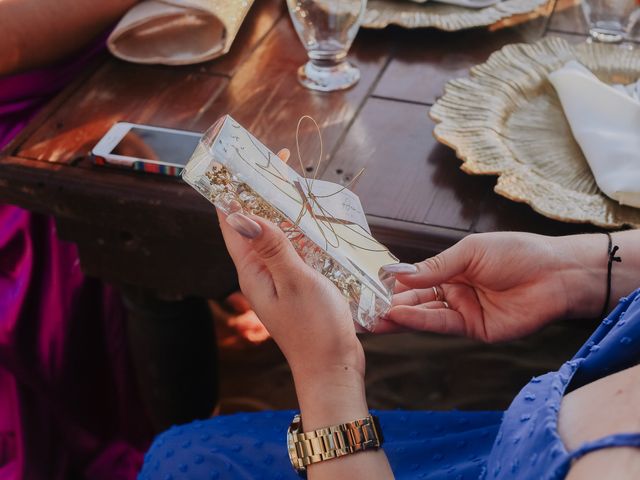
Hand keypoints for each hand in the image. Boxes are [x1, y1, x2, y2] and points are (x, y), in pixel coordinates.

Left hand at [217, 179, 363, 378]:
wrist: (333, 367)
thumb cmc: (315, 329)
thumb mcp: (295, 282)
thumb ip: (272, 247)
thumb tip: (239, 214)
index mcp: (252, 271)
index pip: (232, 223)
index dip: (232, 191)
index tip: (242, 162)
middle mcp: (261, 272)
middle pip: (254, 224)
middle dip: (262, 193)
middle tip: (278, 164)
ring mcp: (280, 278)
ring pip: (276, 235)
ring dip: (283, 209)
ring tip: (295, 182)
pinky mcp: (299, 283)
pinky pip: (295, 248)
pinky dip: (301, 229)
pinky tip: (314, 218)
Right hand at [385, 232, 605, 342]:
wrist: (556, 273)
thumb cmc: (516, 253)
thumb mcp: (469, 252)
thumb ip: (434, 267)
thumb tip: (396, 272)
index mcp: (451, 270)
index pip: (414, 280)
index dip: (391, 284)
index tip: (366, 287)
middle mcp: (453, 292)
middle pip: (414, 301)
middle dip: (387, 305)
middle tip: (361, 310)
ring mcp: (463, 312)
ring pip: (423, 316)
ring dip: (397, 317)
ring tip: (371, 318)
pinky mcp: (474, 330)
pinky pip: (441, 325)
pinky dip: (419, 321)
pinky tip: (399, 316)